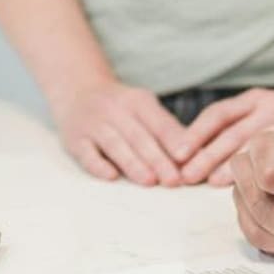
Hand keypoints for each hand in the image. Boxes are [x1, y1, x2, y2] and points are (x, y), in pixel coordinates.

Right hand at [53, 82, 185, 186]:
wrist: (77, 91)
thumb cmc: (122, 109)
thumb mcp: (145, 109)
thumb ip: (168, 130)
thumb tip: (198, 155)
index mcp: (138, 101)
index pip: (159, 121)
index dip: (173, 140)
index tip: (188, 158)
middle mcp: (115, 109)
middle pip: (139, 136)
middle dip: (158, 159)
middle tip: (174, 180)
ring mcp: (93, 124)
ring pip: (115, 144)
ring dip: (133, 163)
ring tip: (150, 181)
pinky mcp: (75, 139)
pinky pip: (86, 153)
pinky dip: (98, 165)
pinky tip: (111, 177)